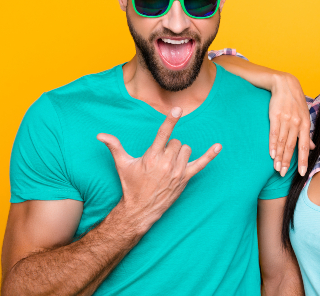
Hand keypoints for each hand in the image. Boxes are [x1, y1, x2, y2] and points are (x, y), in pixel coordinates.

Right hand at [97, 107, 220, 229]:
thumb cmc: (131, 185)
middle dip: (170, 146)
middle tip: (160, 158)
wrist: (140, 209)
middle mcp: (166, 163)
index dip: (170, 120)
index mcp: (152, 156)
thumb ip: (115, 146)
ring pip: (186, 149)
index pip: (163, 134)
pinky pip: (201, 164)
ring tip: (169, 162)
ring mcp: (177, 171)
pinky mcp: (185, 178)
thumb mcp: (122, 164)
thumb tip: (100, 135)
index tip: (178, 109)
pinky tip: (219, 146)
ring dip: (180, 152)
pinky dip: (211, 155)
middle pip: (177, 142)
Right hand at [269, 73, 313, 176]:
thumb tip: (312, 147)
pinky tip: (271, 154)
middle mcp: (296, 123)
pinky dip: (272, 145)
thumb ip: (307, 133)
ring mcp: (286, 120)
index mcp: (305, 124)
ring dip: (279, 157)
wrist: (284, 84)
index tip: (303, 173)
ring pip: (282, 142)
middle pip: (291, 146)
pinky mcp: (275, 116)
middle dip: (288, 162)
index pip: (304, 146)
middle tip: (283, 174)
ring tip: (277, 168)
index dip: (303, 160)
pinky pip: (274, 133)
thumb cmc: (295, 101)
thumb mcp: (304, 115)